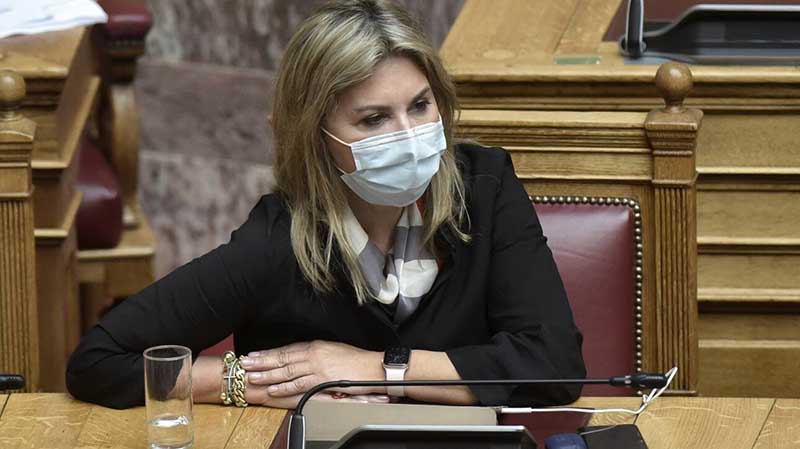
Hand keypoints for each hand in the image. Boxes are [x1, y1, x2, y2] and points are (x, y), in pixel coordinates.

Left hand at [241, 341, 383, 398]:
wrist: (372, 367)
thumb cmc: (356, 361)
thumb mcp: (333, 351)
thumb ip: (316, 354)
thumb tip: (303, 357)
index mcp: (315, 346)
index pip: (286, 349)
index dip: (269, 353)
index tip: (254, 354)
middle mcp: (313, 354)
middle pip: (282, 358)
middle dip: (261, 361)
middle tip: (244, 363)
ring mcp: (316, 367)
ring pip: (286, 370)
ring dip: (267, 373)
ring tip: (251, 376)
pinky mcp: (322, 379)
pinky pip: (298, 384)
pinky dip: (284, 386)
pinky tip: (272, 388)